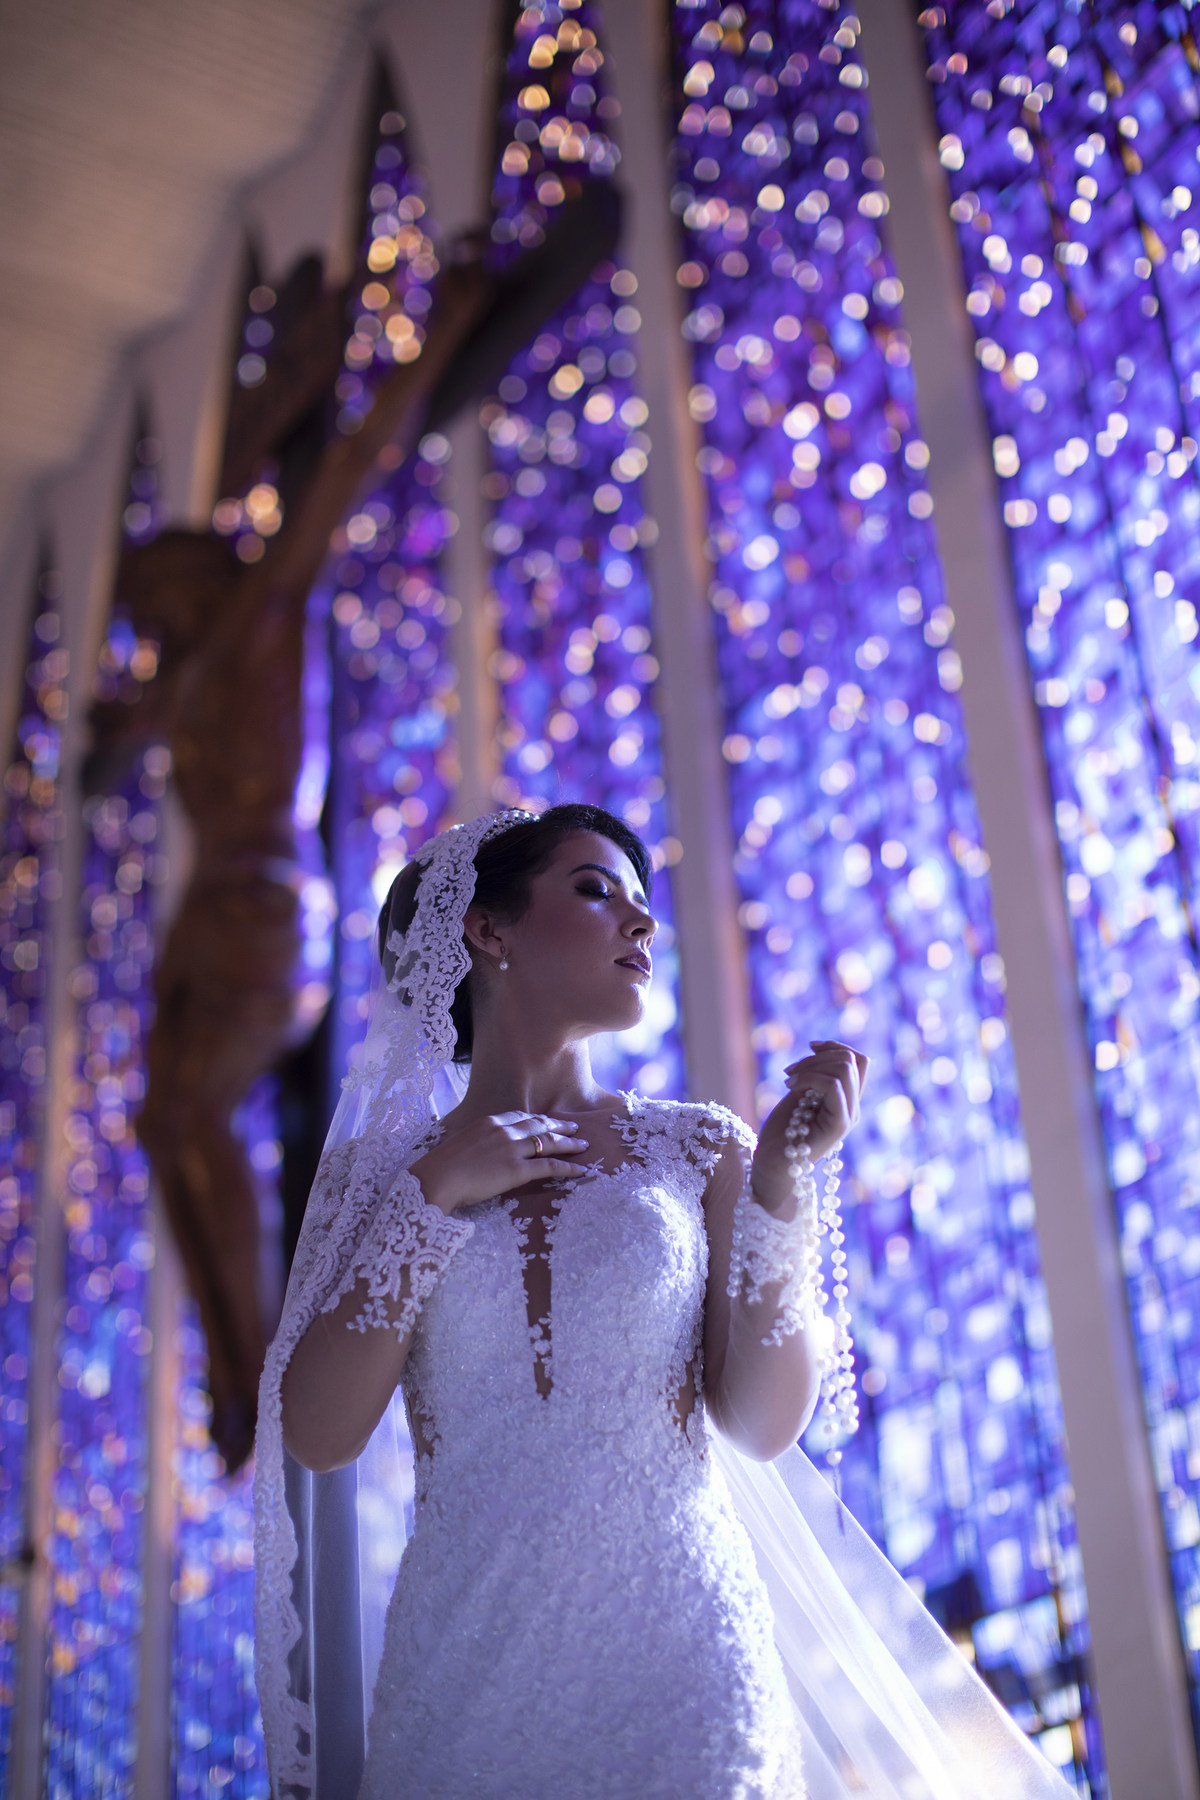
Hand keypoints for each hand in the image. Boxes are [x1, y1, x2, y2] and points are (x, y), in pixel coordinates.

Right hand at [410, 1112, 590, 1214]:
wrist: (436, 1179)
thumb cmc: (440, 1168)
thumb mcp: (459, 1145)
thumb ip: (475, 1144)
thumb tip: (480, 1152)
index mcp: (488, 1123)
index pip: (520, 1116)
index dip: (537, 1119)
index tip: (548, 1121)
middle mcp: (503, 1131)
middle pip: (539, 1125)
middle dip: (559, 1126)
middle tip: (574, 1128)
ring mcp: (512, 1149)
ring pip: (549, 1142)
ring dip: (568, 1143)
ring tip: (582, 1145)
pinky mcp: (517, 1170)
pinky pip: (550, 1166)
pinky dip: (567, 1167)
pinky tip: (579, 1169)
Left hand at [750, 1040, 868, 1211]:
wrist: (772, 1166)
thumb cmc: (782, 1133)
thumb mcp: (800, 1094)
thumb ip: (815, 1076)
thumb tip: (819, 1050)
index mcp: (847, 1100)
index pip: (860, 1061)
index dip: (836, 1046)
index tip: (810, 1047)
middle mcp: (853, 1108)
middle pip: (853, 1060)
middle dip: (818, 1056)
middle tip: (791, 1071)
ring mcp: (848, 1117)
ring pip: (845, 1069)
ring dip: (811, 1066)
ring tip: (789, 1079)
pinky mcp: (838, 1126)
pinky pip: (833, 1086)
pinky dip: (809, 1078)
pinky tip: (789, 1086)